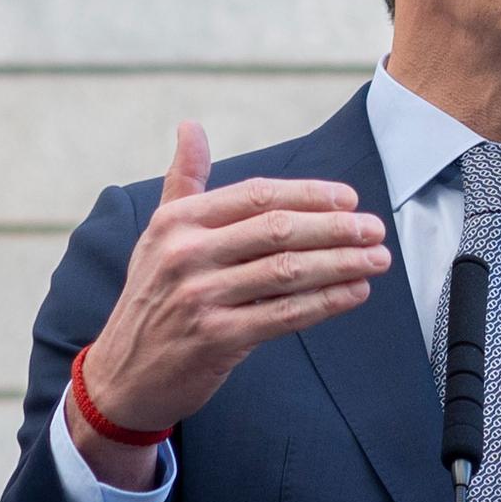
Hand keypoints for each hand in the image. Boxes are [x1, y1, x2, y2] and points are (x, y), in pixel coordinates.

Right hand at [72, 123, 391, 486]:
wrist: (124, 374)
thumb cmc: (152, 298)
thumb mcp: (157, 235)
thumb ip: (183, 181)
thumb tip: (190, 126)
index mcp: (177, 221)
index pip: (257, 195)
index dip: (309, 194)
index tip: (349, 199)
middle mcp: (185, 254)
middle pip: (278, 230)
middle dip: (336, 228)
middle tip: (376, 229)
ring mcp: (200, 297)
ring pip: (288, 272)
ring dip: (342, 264)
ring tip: (376, 259)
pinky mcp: (217, 339)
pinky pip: (284, 315)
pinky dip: (326, 303)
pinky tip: (355, 294)